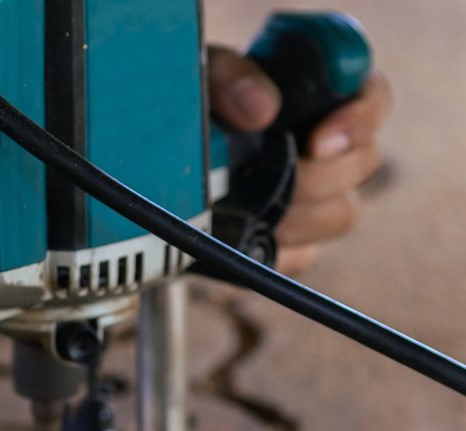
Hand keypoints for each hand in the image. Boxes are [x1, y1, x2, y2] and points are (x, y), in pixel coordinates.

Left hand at [208, 46, 391, 272]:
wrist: (156, 169)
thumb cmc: (187, 111)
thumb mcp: (198, 77)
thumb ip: (228, 75)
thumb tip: (262, 108)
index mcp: (318, 96)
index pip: (372, 100)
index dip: (358, 121)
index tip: (317, 142)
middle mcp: (326, 147)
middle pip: (363, 164)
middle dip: (317, 176)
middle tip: (262, 176)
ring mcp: (313, 197)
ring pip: (339, 215)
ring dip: (295, 215)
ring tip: (244, 205)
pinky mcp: (289, 241)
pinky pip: (300, 256)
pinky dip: (271, 248)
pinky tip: (238, 233)